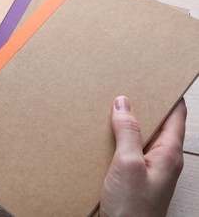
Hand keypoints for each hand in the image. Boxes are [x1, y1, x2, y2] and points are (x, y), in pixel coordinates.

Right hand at [100, 96, 185, 216]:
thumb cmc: (132, 208)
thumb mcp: (128, 164)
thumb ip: (128, 132)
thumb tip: (123, 103)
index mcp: (169, 153)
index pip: (176, 115)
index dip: (168, 95)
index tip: (156, 78)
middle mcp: (162, 158)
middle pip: (157, 123)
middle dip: (142, 106)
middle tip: (125, 90)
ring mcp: (147, 167)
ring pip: (140, 136)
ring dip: (127, 123)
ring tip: (111, 109)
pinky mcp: (134, 175)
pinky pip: (129, 150)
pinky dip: (118, 139)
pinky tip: (104, 136)